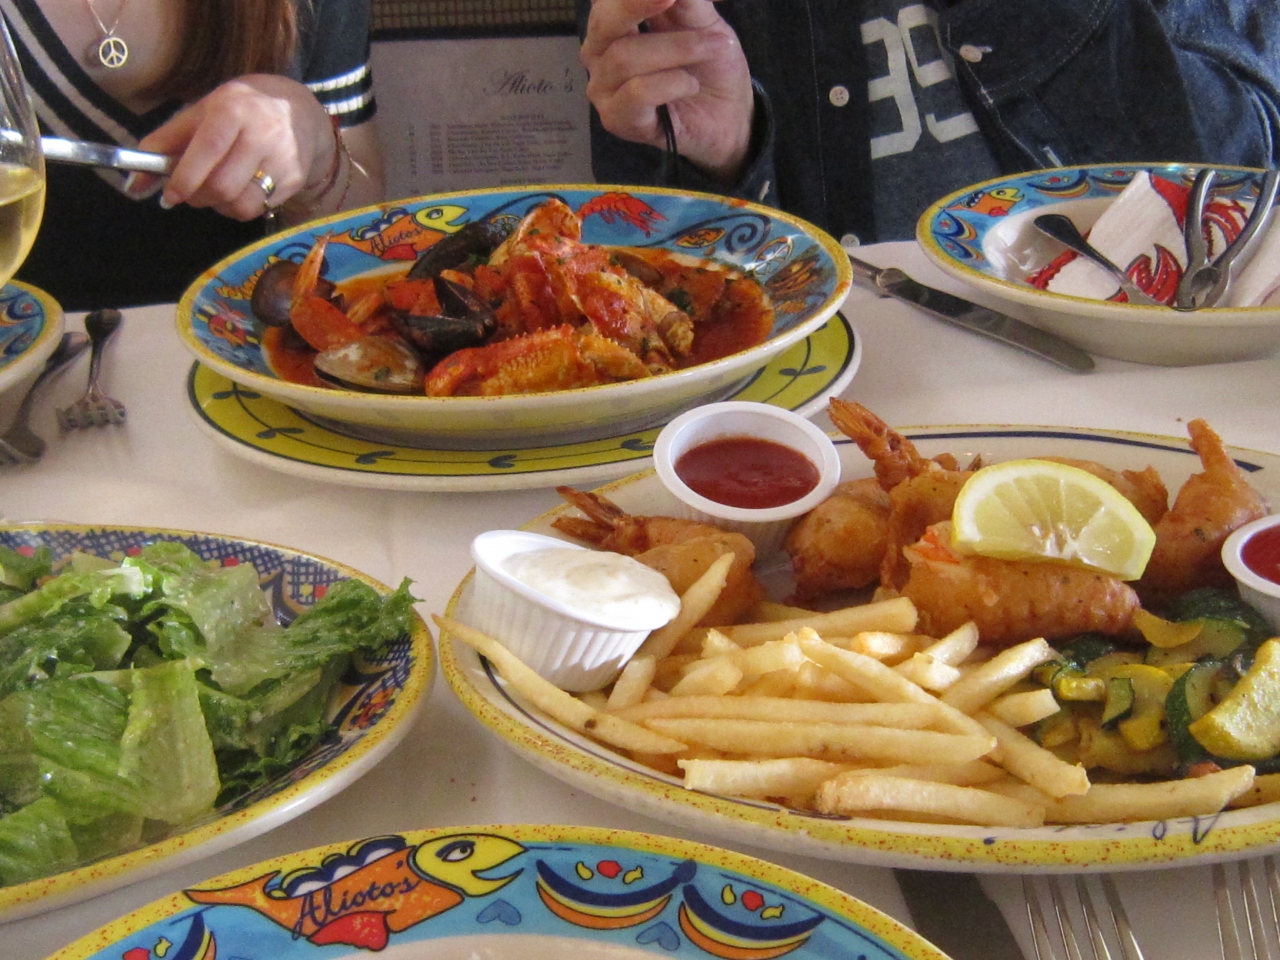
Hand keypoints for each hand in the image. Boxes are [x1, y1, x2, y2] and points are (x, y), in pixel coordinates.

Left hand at [130, 74, 337, 220]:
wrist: (298, 111)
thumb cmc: (239, 111)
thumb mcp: (200, 113)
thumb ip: (164, 145)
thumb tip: (133, 185)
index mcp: (232, 110)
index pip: (207, 151)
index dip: (185, 179)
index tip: (170, 195)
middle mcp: (262, 134)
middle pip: (223, 187)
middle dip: (199, 197)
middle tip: (192, 192)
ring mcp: (282, 160)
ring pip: (241, 205)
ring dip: (219, 206)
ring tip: (216, 191)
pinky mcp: (294, 180)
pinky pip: (257, 209)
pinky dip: (238, 208)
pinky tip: (237, 192)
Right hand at [581, 0, 753, 180]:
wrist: (729, 115)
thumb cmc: (709, 65)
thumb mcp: (702, 20)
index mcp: (613, 22)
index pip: (606, 0)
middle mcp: (599, 53)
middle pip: (603, 22)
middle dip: (639, 5)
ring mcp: (603, 88)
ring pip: (623, 58)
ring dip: (678, 48)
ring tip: (711, 49)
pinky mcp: (616, 119)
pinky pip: (637, 92)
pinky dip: (673, 83)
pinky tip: (691, 85)